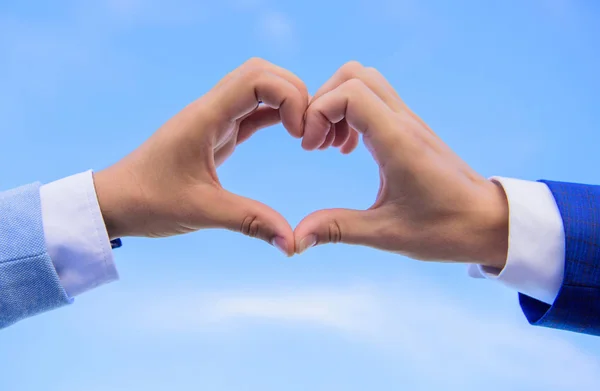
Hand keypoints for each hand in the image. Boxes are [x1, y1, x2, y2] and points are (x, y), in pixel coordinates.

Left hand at [93, 58, 308, 255]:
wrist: (114, 201)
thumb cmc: (148, 202)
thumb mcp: (202, 212)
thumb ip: (250, 222)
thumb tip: (292, 244)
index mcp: (205, 117)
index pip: (257, 78)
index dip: (289, 97)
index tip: (299, 134)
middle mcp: (210, 109)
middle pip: (262, 72)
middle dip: (295, 93)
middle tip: (308, 131)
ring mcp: (213, 118)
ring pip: (258, 87)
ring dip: (287, 102)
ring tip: (304, 134)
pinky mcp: (216, 133)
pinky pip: (252, 111)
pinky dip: (276, 115)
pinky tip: (292, 134)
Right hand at [294, 62, 508, 268]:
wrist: (490, 222)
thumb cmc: (447, 229)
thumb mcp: (387, 235)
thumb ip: (338, 229)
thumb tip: (297, 238)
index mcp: (398, 142)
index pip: (349, 93)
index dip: (318, 112)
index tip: (312, 149)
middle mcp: (404, 123)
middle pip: (354, 74)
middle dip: (323, 101)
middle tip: (316, 142)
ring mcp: (410, 122)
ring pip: (365, 82)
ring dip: (337, 105)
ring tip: (330, 145)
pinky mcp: (411, 129)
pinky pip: (375, 100)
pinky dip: (352, 113)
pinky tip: (349, 149)